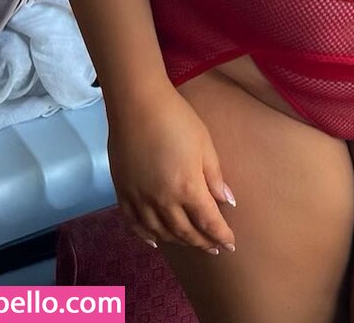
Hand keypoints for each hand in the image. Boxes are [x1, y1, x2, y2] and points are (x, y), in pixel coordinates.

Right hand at [106, 85, 237, 254]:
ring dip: (179, 241)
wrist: (137, 105)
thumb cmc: (177, 119)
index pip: (208, 221)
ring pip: (161, 232)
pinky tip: (156, 241)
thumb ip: (214, 176)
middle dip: (202, 241)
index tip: (230, 245)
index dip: (221, 235)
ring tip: (191, 243)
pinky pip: (135, 224)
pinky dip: (147, 236)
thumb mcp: (205, 144)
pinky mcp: (122, 193)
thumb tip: (227, 202)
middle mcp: (162, 201)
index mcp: (187, 188)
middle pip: (185, 231)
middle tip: (214, 248)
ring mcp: (140, 199)